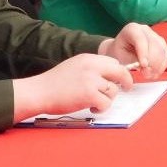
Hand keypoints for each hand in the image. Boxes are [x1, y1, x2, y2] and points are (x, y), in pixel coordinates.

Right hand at [11, 53, 134, 121]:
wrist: (39, 92)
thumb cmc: (53, 84)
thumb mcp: (73, 67)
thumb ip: (90, 69)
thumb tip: (108, 77)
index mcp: (87, 58)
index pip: (113, 61)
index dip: (118, 71)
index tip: (119, 79)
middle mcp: (91, 66)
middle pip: (120, 71)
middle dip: (126, 81)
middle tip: (127, 88)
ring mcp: (91, 80)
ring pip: (113, 90)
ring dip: (107, 99)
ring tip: (94, 102)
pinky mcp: (90, 94)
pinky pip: (106, 103)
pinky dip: (101, 108)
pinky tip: (92, 108)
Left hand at [98, 22, 166, 78]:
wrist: (121, 50)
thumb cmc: (119, 53)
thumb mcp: (119, 56)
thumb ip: (131, 61)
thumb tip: (145, 67)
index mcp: (132, 29)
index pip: (140, 39)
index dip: (144, 52)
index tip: (144, 65)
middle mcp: (145, 30)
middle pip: (154, 45)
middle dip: (151, 62)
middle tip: (146, 75)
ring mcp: (155, 36)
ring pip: (162, 51)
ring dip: (157, 66)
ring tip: (149, 75)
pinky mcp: (161, 44)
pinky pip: (166, 55)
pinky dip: (162, 66)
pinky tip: (155, 73)